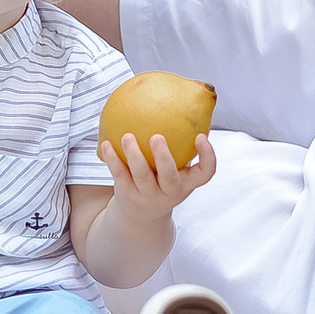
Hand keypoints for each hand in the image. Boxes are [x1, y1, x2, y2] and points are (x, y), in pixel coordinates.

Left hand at [98, 132, 219, 215]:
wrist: (141, 215)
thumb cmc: (162, 179)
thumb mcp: (177, 168)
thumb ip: (181, 142)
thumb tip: (184, 98)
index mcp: (186, 183)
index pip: (205, 173)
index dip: (207, 157)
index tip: (201, 137)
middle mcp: (170, 192)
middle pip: (170, 178)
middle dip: (164, 158)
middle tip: (157, 137)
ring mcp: (148, 196)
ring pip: (142, 176)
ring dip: (134, 156)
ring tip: (128, 136)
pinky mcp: (128, 195)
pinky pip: (120, 175)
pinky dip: (113, 159)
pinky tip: (107, 143)